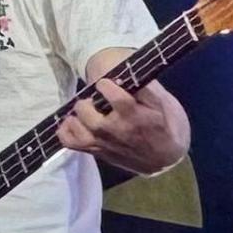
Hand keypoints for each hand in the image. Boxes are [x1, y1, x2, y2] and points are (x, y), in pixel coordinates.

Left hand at [56, 79, 180, 175]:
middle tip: (94, 99)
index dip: (106, 86)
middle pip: (89, 113)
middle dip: (88, 101)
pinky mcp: (96, 151)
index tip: (106, 83)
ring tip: (85, 109)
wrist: (166, 158)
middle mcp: (117, 131)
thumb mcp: (165, 103)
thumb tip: (128, 74)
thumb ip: (146, 89)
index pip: (114, 97)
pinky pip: (71, 143)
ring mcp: (104, 143)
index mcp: (136, 116)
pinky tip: (72, 121)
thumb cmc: (166, 125)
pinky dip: (65, 131)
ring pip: (78, 128)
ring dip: (76, 115)